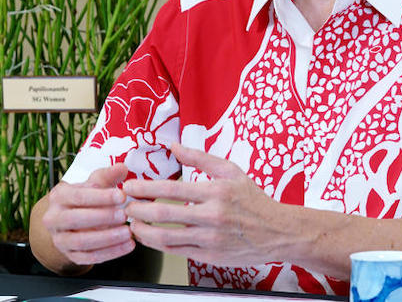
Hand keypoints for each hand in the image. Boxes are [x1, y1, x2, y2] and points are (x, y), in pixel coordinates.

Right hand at [41, 163, 135, 264]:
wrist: (71, 221)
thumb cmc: (85, 198)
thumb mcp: (94, 183)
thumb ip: (107, 176)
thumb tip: (122, 167)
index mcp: (58, 196)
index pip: (78, 196)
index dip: (101, 197)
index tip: (122, 196)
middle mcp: (54, 218)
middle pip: (74, 219)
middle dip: (101, 217)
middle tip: (124, 215)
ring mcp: (60, 239)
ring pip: (80, 241)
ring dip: (106, 238)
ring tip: (128, 232)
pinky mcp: (70, 255)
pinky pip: (89, 257)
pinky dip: (110, 253)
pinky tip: (127, 245)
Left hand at [122, 142, 291, 266]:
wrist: (277, 232)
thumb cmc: (253, 199)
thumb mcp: (231, 171)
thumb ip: (200, 158)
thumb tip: (173, 145)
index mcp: (216, 191)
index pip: (173, 189)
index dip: (146, 188)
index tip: (130, 186)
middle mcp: (212, 216)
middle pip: (165, 214)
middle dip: (139, 209)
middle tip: (124, 205)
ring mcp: (210, 239)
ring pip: (167, 237)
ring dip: (144, 231)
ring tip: (131, 224)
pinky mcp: (210, 256)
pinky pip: (177, 252)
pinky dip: (158, 245)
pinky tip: (149, 238)